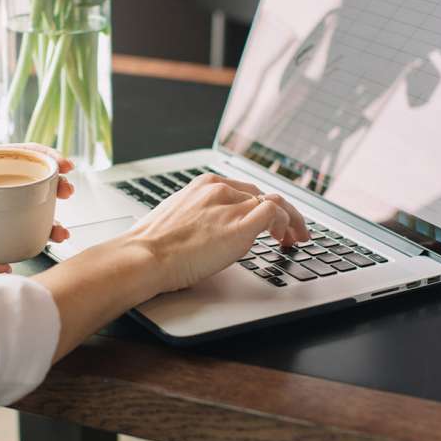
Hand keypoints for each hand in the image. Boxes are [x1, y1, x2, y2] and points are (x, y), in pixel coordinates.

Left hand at [0, 143, 74, 271]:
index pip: (20, 153)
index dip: (45, 156)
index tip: (63, 165)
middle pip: (32, 183)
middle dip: (55, 188)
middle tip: (67, 195)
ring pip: (25, 216)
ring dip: (45, 224)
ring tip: (58, 233)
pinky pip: (2, 244)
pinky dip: (10, 254)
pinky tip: (14, 261)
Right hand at [125, 173, 309, 291]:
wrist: (144, 256)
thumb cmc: (152, 246)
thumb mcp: (178, 218)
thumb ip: (200, 216)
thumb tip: (211, 231)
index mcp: (204, 185)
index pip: (245, 190)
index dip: (261, 205)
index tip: (268, 220)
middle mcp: (220, 189)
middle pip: (264, 196)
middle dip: (280, 214)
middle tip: (289, 232)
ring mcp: (231, 206)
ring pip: (276, 203)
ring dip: (291, 220)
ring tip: (296, 237)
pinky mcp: (240, 227)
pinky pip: (275, 214)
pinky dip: (288, 223)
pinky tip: (286, 238)